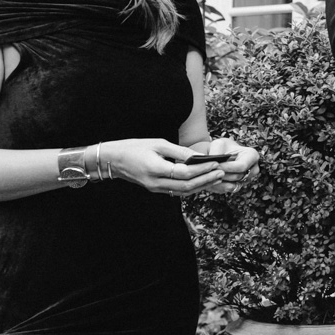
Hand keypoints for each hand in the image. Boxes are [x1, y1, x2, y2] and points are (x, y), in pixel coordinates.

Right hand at [95, 139, 227, 195]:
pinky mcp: (156, 189)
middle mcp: (155, 183)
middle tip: (221, 172)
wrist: (113, 159)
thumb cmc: (135, 147)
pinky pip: (177, 191)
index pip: (184, 173)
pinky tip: (202, 181)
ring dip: (201, 185)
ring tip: (216, 177)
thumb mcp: (158, 143)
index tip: (216, 162)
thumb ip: (179, 151)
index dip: (202, 169)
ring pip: (183, 191)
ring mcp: (155, 188)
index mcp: (155, 169)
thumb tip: (199, 156)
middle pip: (186, 186)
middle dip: (206, 179)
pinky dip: (191, 187)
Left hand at [202, 138, 259, 194]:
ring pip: (232, 185)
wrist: (220, 153)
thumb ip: (216, 151)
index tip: (215, 165)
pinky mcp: (239, 186)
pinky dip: (218, 186)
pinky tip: (210, 180)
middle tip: (208, 171)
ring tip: (207, 176)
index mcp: (252, 156)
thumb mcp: (218, 144)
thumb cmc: (221, 147)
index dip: (227, 167)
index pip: (241, 166)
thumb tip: (214, 163)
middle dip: (222, 174)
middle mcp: (253, 169)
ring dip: (219, 181)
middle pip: (237, 176)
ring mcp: (247, 179)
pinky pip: (228, 189)